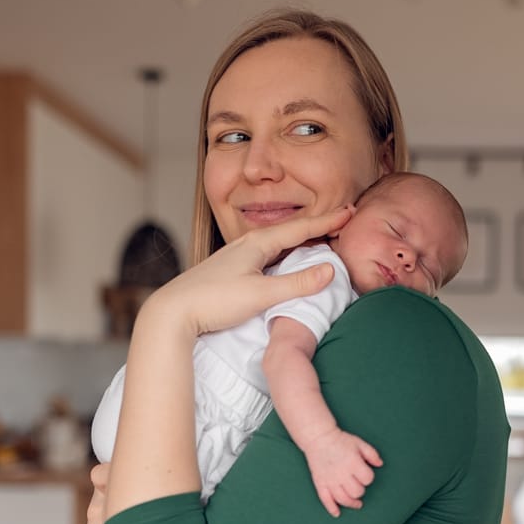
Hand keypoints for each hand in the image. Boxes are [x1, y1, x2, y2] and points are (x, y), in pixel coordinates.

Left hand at [140, 206, 353, 338]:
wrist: (172, 312)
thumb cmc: (213, 301)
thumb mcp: (261, 294)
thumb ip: (297, 284)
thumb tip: (330, 271)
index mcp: (257, 243)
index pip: (301, 228)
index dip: (328, 221)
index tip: (351, 211)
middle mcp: (247, 244)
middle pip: (290, 230)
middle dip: (317, 225)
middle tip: (342, 218)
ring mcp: (237, 256)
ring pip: (277, 242)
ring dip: (301, 238)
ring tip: (320, 236)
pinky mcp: (231, 270)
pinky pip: (267, 254)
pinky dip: (285, 252)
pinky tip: (285, 259)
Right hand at [301, 428, 382, 516]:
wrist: (318, 438)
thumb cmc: (340, 440)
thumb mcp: (359, 443)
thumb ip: (372, 454)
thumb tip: (380, 464)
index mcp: (353, 463)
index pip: (367, 479)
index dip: (368, 478)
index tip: (364, 474)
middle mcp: (342, 474)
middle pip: (357, 492)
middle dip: (360, 490)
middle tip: (358, 485)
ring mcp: (330, 480)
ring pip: (343, 499)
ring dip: (351, 503)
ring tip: (356, 503)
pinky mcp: (320, 483)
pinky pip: (326, 500)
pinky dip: (332, 508)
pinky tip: (337, 513)